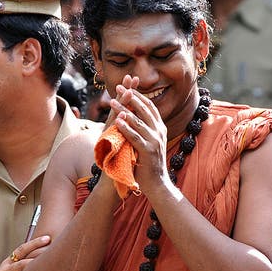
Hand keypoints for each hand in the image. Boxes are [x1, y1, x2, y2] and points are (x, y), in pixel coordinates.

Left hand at [110, 74, 170, 193]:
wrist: (157, 184)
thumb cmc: (149, 164)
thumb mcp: (149, 142)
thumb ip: (144, 130)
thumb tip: (133, 115)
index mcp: (160, 128)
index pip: (149, 106)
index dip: (138, 95)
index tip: (126, 86)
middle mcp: (159, 131)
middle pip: (144, 109)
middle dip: (130, 96)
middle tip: (118, 87)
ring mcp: (155, 140)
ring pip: (138, 120)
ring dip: (124, 109)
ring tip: (112, 101)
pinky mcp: (148, 150)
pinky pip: (135, 136)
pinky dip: (125, 127)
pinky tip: (117, 120)